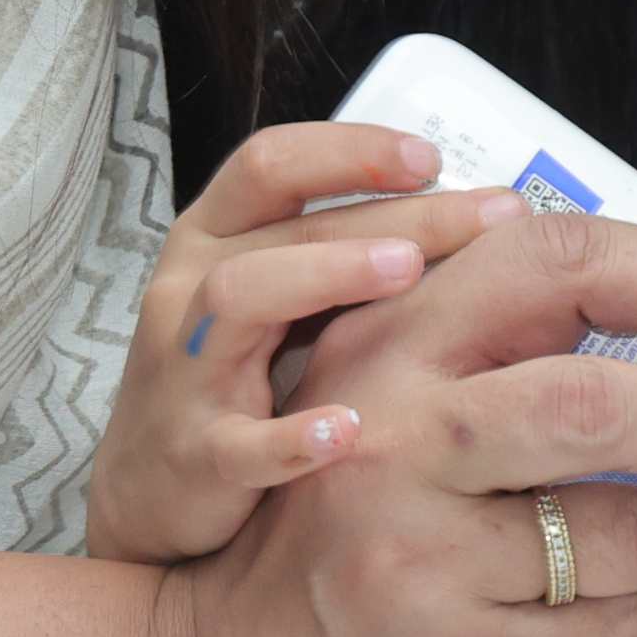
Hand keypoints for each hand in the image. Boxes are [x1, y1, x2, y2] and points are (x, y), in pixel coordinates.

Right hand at [84, 122, 525, 564]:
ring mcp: (186, 369)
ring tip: (408, 273)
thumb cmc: (239, 375)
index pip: (272, 164)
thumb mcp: (276, 297)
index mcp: (214, 237)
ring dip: (326, 275)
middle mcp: (191, 288)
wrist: (151, 487)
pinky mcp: (195, 453)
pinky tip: (350, 430)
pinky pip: (238, 443)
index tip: (430, 157)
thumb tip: (475, 216)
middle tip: (485, 216)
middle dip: (392, 214)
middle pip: (289, 227)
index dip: (349, 150)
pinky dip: (291, 437)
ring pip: (240, 295)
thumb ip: (346, 252)